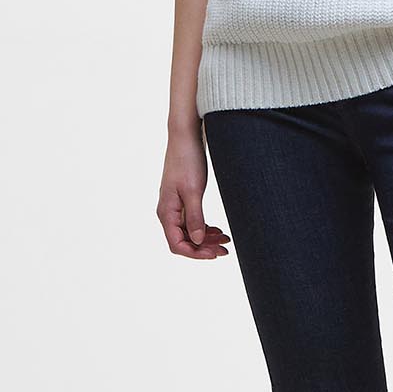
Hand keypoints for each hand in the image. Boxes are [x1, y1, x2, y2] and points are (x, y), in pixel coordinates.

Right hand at [158, 131, 231, 259]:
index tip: (215, 254)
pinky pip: (192, 221)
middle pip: (184, 241)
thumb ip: (194, 217)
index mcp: (166, 212)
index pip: (177, 245)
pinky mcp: (183, 199)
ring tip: (226, 240)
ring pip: (189, 232)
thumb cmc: (187, 160)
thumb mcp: (193, 191)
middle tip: (225, 250)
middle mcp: (168, 212)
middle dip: (204, 248)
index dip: (196, 253)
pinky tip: (218, 230)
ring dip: (207, 239)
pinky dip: (205, 228)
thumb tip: (198, 241)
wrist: (186, 137)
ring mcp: (175, 206)